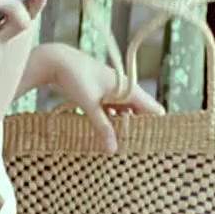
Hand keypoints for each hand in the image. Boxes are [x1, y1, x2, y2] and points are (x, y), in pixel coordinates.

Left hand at [31, 42, 164, 153]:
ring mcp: (114, 92)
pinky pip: (113, 111)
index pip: (154, 109)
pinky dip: (112, 122)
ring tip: (123, 148)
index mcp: (129, 89)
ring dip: (124, 128)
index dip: (156, 126)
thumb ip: (103, 127)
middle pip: (141, 114)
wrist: (58, 60)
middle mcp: (125, 90)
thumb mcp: (90, 104)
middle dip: (139, 131)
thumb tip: (113, 150)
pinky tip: (107, 136)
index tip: (154, 145)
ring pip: (126, 114)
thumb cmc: (77, 77)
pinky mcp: (102, 95)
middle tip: (137, 152)